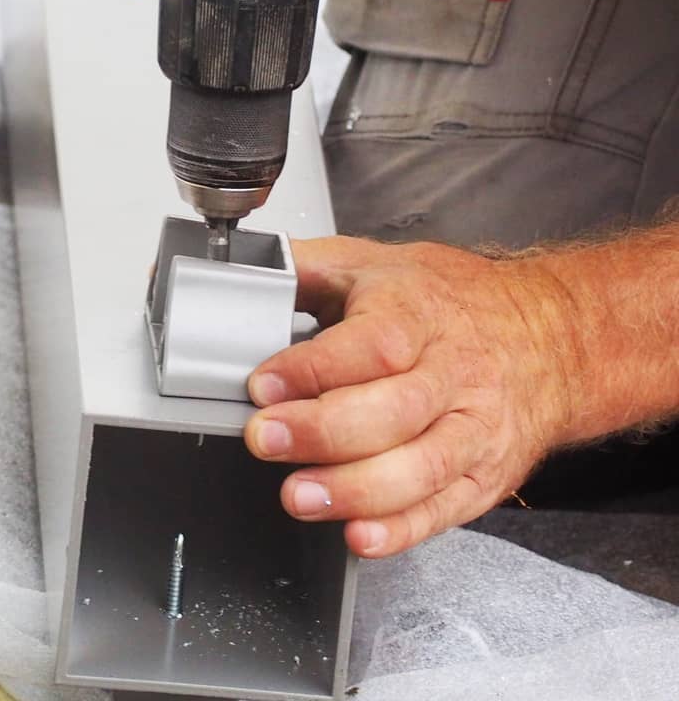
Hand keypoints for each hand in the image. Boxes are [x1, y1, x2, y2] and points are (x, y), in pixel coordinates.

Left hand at [243, 235, 578, 557]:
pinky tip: (360, 534)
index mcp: (421, 312)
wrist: (547, 334)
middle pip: (395, 410)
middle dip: (323, 432)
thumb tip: (249, 270)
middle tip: (266, 439)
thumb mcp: (377, 263)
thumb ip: (309, 268)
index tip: (262, 385)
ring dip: (355, 489)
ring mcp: (476, 428)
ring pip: (422, 467)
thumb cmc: (448, 300)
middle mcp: (455, 372)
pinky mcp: (486, 473)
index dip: (314, 368)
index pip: (373, 343)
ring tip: (299, 495)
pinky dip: (403, 529)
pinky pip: (446, 509)